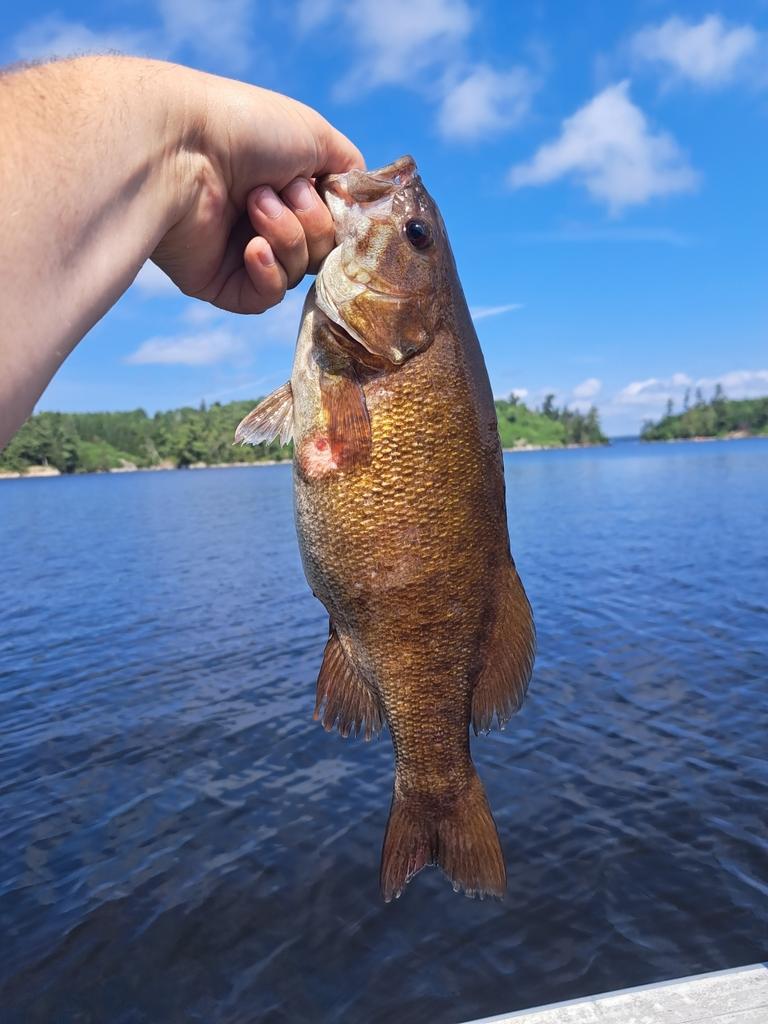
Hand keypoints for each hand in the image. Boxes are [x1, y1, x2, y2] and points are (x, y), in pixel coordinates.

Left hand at [152, 69, 363, 313]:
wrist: (181, 147)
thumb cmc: (246, 128)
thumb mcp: (316, 136)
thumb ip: (350, 173)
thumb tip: (361, 206)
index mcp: (288, 188)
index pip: (336, 223)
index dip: (340, 217)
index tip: (337, 200)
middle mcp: (266, 221)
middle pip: (323, 252)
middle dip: (310, 221)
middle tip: (278, 189)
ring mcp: (242, 253)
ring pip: (298, 273)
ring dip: (286, 236)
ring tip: (254, 203)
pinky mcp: (220, 283)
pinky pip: (266, 297)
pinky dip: (268, 273)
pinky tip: (252, 247)